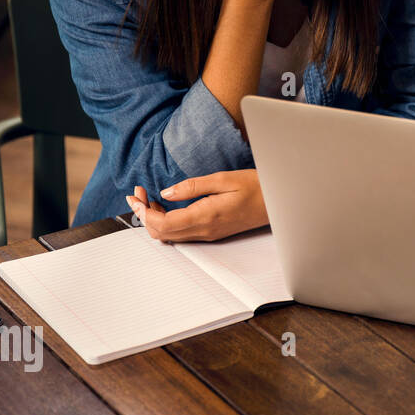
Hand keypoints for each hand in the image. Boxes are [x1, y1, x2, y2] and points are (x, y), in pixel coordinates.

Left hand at [124, 171, 267, 242]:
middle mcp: (205, 230)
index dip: (144, 211)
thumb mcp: (223, 179)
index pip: (163, 223)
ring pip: (169, 235)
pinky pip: (180, 232)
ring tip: (149, 197)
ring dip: (154, 218)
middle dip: (144, 214)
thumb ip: (192, 187)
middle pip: (161, 233)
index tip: (137, 195)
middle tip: (138, 193)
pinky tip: (166, 204)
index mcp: (206, 216)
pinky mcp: (211, 232)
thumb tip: (166, 192)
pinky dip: (166, 221)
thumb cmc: (255, 187)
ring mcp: (208, 234)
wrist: (278, 202)